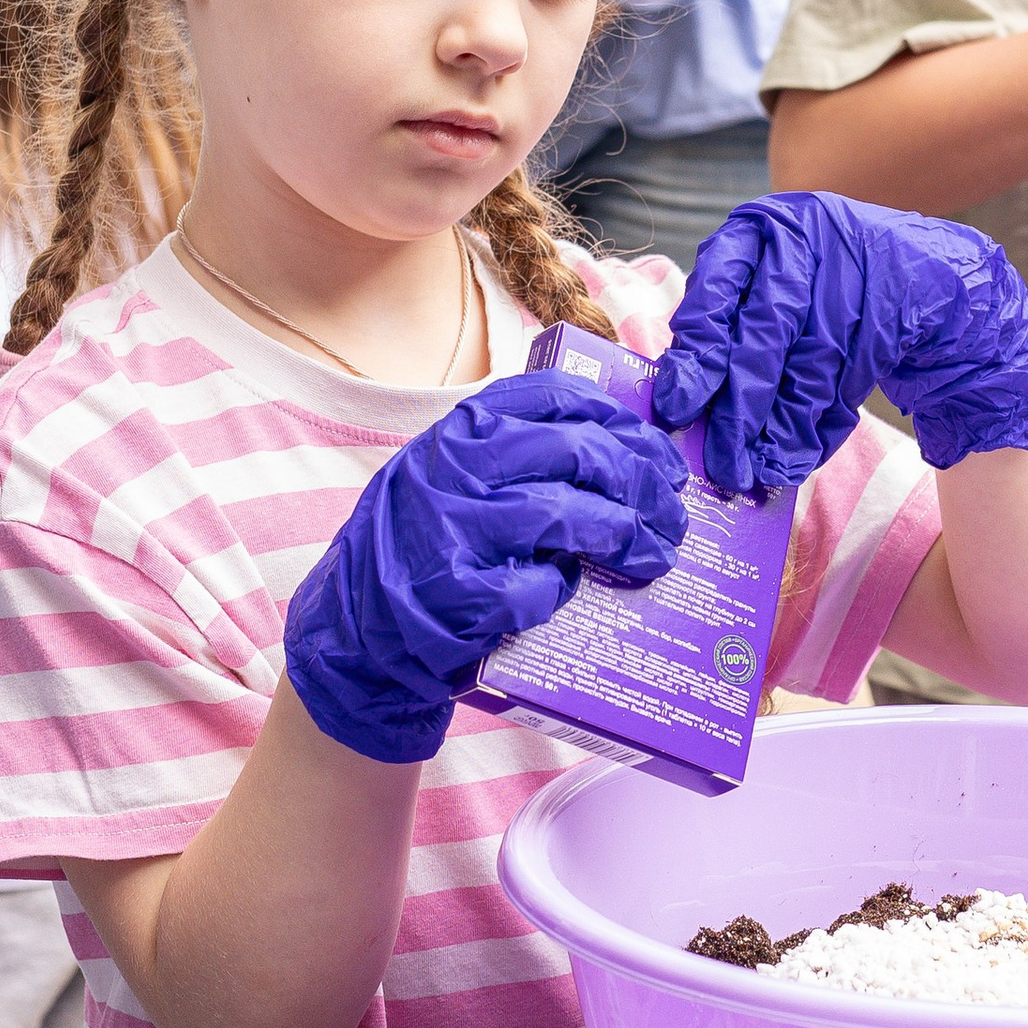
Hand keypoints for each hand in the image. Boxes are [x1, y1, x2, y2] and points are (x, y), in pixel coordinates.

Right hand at [284, 375, 688, 764]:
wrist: (356, 629)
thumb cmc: (423, 546)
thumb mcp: (456, 476)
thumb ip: (519, 455)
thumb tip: (621, 450)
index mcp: (464, 429)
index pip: (561, 399)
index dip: (626, 424)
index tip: (660, 454)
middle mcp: (458, 469)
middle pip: (581, 452)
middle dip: (643, 482)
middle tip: (671, 514)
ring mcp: (455, 530)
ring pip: (569, 515)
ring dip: (624, 536)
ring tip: (652, 555)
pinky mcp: (458, 596)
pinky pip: (537, 588)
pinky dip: (559, 595)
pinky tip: (562, 597)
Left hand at [652, 191, 1027, 490]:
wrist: (929, 279)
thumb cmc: (826, 292)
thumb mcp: (771, 292)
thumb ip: (730, 333)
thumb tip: (683, 406)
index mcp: (759, 228)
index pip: (716, 293)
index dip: (697, 355)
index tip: (678, 407)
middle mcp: (805, 236)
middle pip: (763, 334)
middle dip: (740, 408)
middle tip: (721, 462)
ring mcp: (856, 263)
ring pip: (809, 362)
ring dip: (783, 427)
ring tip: (759, 471)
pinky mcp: (897, 300)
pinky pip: (851, 374)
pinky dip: (822, 420)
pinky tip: (800, 453)